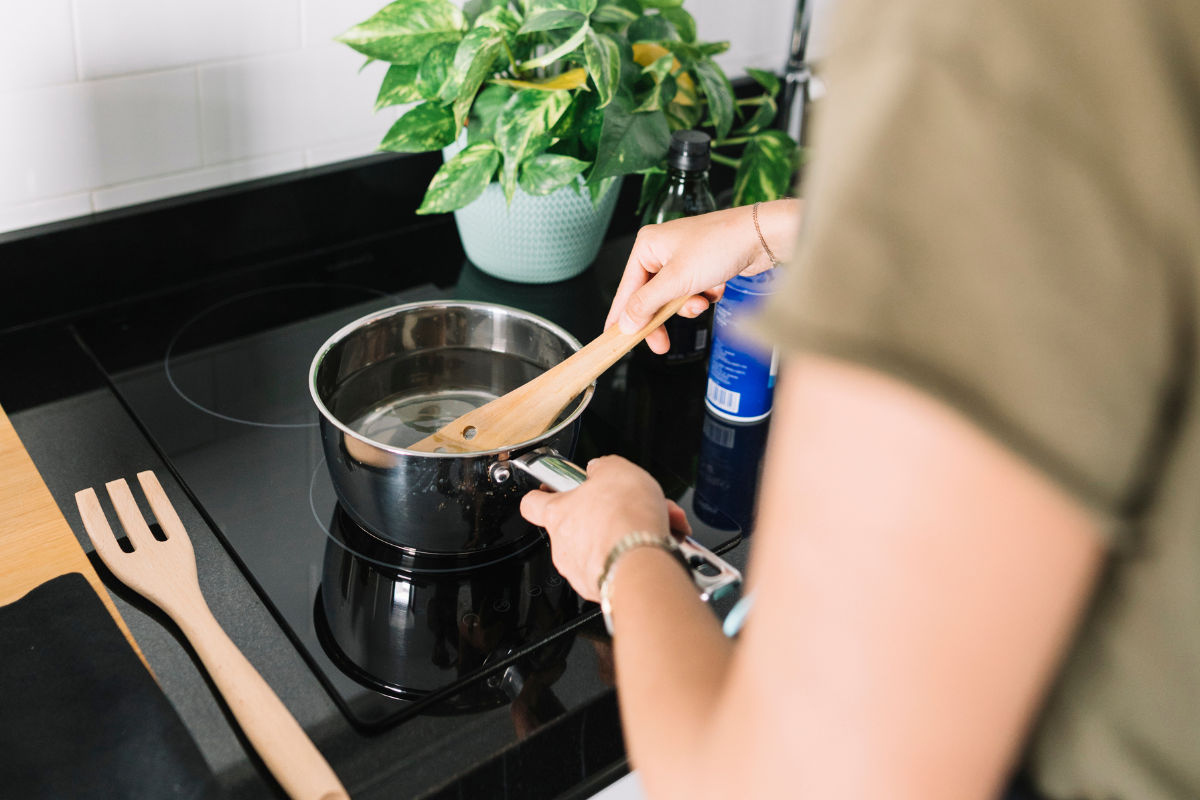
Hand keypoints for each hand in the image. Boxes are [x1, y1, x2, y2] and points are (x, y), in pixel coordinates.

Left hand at [520, 456, 690, 601]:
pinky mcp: (603, 587)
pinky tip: (660, 540)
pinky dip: (640, 552)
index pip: (532, 503)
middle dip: (610, 513)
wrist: (642, 561)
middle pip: (582, 523)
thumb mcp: (616, 469)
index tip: (551, 490)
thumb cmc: (624, 518)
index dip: (542, 494)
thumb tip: (600, 469)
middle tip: (632, 505)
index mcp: (558, 513)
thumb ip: (603, 467)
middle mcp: (563, 545)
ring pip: (607, 544)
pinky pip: (621, 564)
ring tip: (658, 522)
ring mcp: (581, 569)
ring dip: (631, 531)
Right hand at [607, 199, 800, 352]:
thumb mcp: (677, 280)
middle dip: (662, 317)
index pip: (627, 288)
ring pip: (673, 298)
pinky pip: (692, 293)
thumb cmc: (720, 245)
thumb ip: (647, 303)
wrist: (761, 237)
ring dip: (688, 306)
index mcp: (648, 245)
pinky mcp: (702, 266)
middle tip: (661, 344)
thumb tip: (626, 322)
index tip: (614, 338)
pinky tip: (716, 288)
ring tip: (702, 301)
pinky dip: (703, 296)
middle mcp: (662, 250)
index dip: (622, 316)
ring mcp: (683, 258)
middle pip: (650, 296)